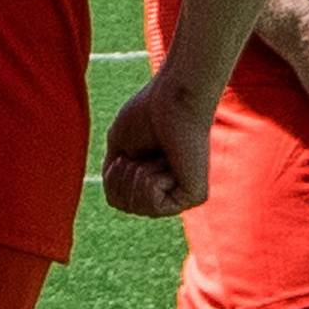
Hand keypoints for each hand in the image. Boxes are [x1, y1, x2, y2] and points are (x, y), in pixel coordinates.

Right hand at [102, 70, 216, 218]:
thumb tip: (116, 203)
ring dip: (139, 175)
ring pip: (138, 207)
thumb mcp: (118, 147)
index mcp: (153, 180)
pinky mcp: (196, 197)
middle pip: (125, 206)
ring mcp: (184, 195)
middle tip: (144, 152)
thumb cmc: (145, 115)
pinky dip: (152, 179)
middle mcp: (170, 191)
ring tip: (158, 155)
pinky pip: (154, 205)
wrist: (169, 100)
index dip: (113, 176)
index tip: (128, 151)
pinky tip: (168, 162)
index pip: (117, 200)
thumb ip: (116, 177)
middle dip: (125, 176)